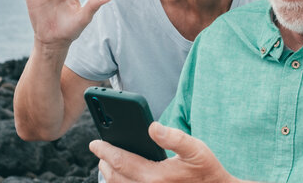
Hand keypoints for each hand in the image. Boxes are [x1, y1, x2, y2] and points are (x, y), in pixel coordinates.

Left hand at [90, 122, 246, 182]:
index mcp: (156, 176)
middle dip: (104, 162)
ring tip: (107, 162)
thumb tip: (152, 126)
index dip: (106, 150)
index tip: (96, 142)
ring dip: (110, 175)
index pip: (121, 161)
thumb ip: (174, 137)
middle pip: (115, 177)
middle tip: (99, 150)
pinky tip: (123, 176)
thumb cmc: (206, 170)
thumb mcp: (196, 149)